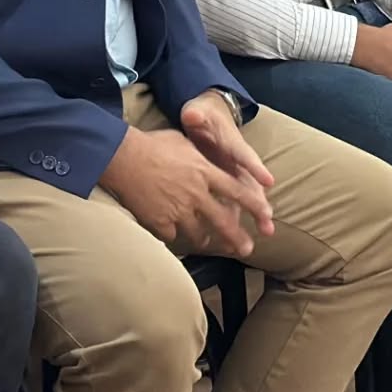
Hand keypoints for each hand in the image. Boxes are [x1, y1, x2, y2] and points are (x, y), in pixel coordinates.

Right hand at [98, 124, 270, 257]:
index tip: (267, 216)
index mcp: (204, 172)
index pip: (237, 192)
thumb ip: (199, 156)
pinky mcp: (161, 223)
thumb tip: (205, 162)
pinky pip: (173, 237)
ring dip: (204, 239)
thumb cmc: (153, 144)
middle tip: (247, 249)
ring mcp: (179, 210)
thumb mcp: (183, 142)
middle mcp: (196, 194)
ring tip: (206, 243)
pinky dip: (174, 236)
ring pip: (198, 234)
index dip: (254, 205)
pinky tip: (173, 235)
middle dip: (237, 238)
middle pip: (223, 221)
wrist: (124, 157)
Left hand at [180, 91, 274, 228]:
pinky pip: (234, 200)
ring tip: (266, 231)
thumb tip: (192, 114)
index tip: (268, 181)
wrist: (205, 116)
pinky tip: (237, 234)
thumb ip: (196, 114)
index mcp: (230, 141)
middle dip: (260, 199)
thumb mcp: (199, 112)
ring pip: (247, 194)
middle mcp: (237, 159)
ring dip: (256, 212)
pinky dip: (236, 217)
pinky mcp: (225, 180)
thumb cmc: (203, 115)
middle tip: (269, 217)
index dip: (255, 167)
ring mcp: (233, 171)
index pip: (243, 154)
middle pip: (251, 180)